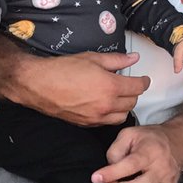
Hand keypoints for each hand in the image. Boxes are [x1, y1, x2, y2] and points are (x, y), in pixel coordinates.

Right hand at [0, 45, 148, 126]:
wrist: (38, 84)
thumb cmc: (64, 68)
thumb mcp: (93, 58)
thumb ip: (117, 60)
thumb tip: (134, 58)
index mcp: (110, 87)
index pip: (138, 87)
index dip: (144, 81)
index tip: (143, 79)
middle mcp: (106, 105)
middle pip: (132, 102)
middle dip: (134, 93)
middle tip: (128, 84)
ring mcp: (96, 117)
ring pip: (122, 116)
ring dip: (124, 106)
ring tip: (117, 95)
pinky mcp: (85, 124)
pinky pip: (106, 123)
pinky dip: (110, 115)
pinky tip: (105, 105)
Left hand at [91, 124, 180, 182]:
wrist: (177, 143)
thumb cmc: (150, 139)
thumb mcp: (130, 134)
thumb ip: (115, 150)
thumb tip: (108, 171)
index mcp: (151, 151)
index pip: (130, 165)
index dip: (111, 174)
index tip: (96, 178)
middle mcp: (162, 168)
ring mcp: (168, 182)